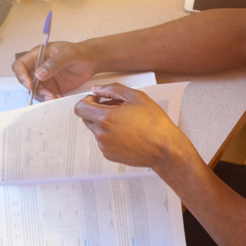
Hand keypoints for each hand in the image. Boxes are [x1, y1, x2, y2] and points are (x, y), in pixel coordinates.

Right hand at [12, 41, 97, 100]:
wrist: (92, 61)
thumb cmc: (80, 52)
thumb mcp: (68, 54)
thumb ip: (54, 63)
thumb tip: (39, 74)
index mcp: (38, 55)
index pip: (20, 65)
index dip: (21, 75)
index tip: (30, 84)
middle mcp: (38, 67)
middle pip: (27, 81)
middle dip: (35, 90)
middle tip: (48, 95)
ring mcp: (45, 78)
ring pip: (36, 91)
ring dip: (44, 96)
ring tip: (56, 97)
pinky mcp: (53, 87)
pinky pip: (47, 96)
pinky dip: (51, 99)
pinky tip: (60, 97)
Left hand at [74, 84, 195, 171]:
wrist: (165, 150)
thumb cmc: (154, 123)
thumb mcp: (136, 97)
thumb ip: (113, 89)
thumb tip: (97, 89)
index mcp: (105, 118)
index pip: (80, 108)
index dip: (88, 100)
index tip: (99, 99)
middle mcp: (101, 134)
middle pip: (87, 118)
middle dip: (98, 110)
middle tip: (117, 108)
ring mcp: (105, 147)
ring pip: (96, 130)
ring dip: (106, 123)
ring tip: (127, 121)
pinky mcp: (110, 155)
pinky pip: (104, 141)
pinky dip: (111, 135)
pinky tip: (129, 133)